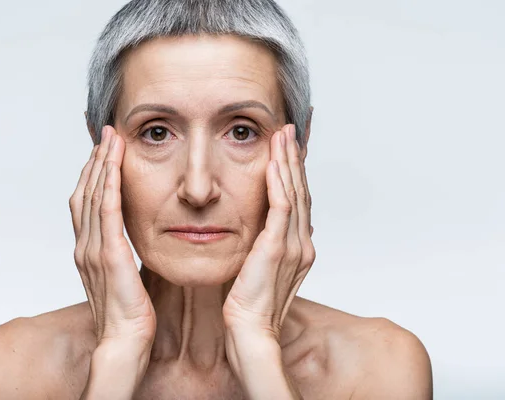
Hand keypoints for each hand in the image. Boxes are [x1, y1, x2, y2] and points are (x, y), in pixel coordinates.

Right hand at [69, 125, 155, 349]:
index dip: (92, 175)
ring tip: (110, 140)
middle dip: (94, 161)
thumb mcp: (121, 276)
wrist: (123, 339)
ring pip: (93, 196)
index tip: (103, 152)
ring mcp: (93, 249)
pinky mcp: (109, 254)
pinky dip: (108, 184)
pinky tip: (114, 165)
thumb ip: (120, 253)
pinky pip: (107, 212)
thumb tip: (131, 238)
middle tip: (105, 135)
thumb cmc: (127, 312)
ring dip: (101, 164)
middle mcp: (85, 245)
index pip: (85, 203)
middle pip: (84, 192)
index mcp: (87, 250)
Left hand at [222, 124, 314, 342]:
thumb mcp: (260, 271)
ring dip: (288, 161)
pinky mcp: (278, 248)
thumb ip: (267, 248)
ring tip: (282, 134)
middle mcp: (303, 243)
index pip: (299, 201)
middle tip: (289, 130)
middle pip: (301, 191)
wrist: (250, 333)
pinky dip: (279, 182)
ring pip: (295, 193)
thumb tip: (265, 233)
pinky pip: (282, 207)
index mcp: (300, 248)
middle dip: (294, 158)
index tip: (288, 148)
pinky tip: (273, 161)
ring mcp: (294, 246)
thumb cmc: (250, 307)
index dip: (295, 172)